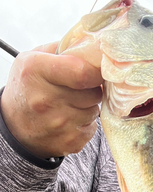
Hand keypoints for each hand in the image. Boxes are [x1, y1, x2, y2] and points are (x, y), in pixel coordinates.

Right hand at [1, 42, 103, 157]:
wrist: (15, 128)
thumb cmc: (28, 88)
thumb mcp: (33, 59)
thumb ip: (62, 49)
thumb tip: (92, 44)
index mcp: (36, 72)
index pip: (83, 73)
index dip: (95, 72)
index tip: (96, 71)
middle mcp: (46, 101)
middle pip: (93, 93)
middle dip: (91, 89)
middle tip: (78, 89)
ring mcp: (59, 125)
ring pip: (94, 111)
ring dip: (88, 107)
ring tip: (71, 105)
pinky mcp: (70, 143)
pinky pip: (91, 128)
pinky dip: (85, 124)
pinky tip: (70, 120)